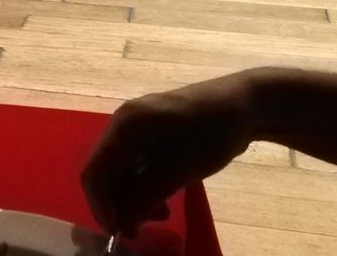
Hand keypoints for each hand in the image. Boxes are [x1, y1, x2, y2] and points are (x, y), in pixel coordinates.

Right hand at [81, 73, 257, 238]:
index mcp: (125, 126)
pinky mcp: (148, 134)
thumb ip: (147, 196)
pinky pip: (132, 163)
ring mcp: (134, 128)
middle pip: (103, 171)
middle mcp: (122, 124)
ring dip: (130, 197)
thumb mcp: (181, 169)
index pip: (95, 170)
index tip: (117, 232)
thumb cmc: (212, 132)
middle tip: (137, 231)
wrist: (242, 105)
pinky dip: (140, 186)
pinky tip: (162, 202)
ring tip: (157, 217)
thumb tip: (123, 226)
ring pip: (118, 170)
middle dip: (116, 204)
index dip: (100, 204)